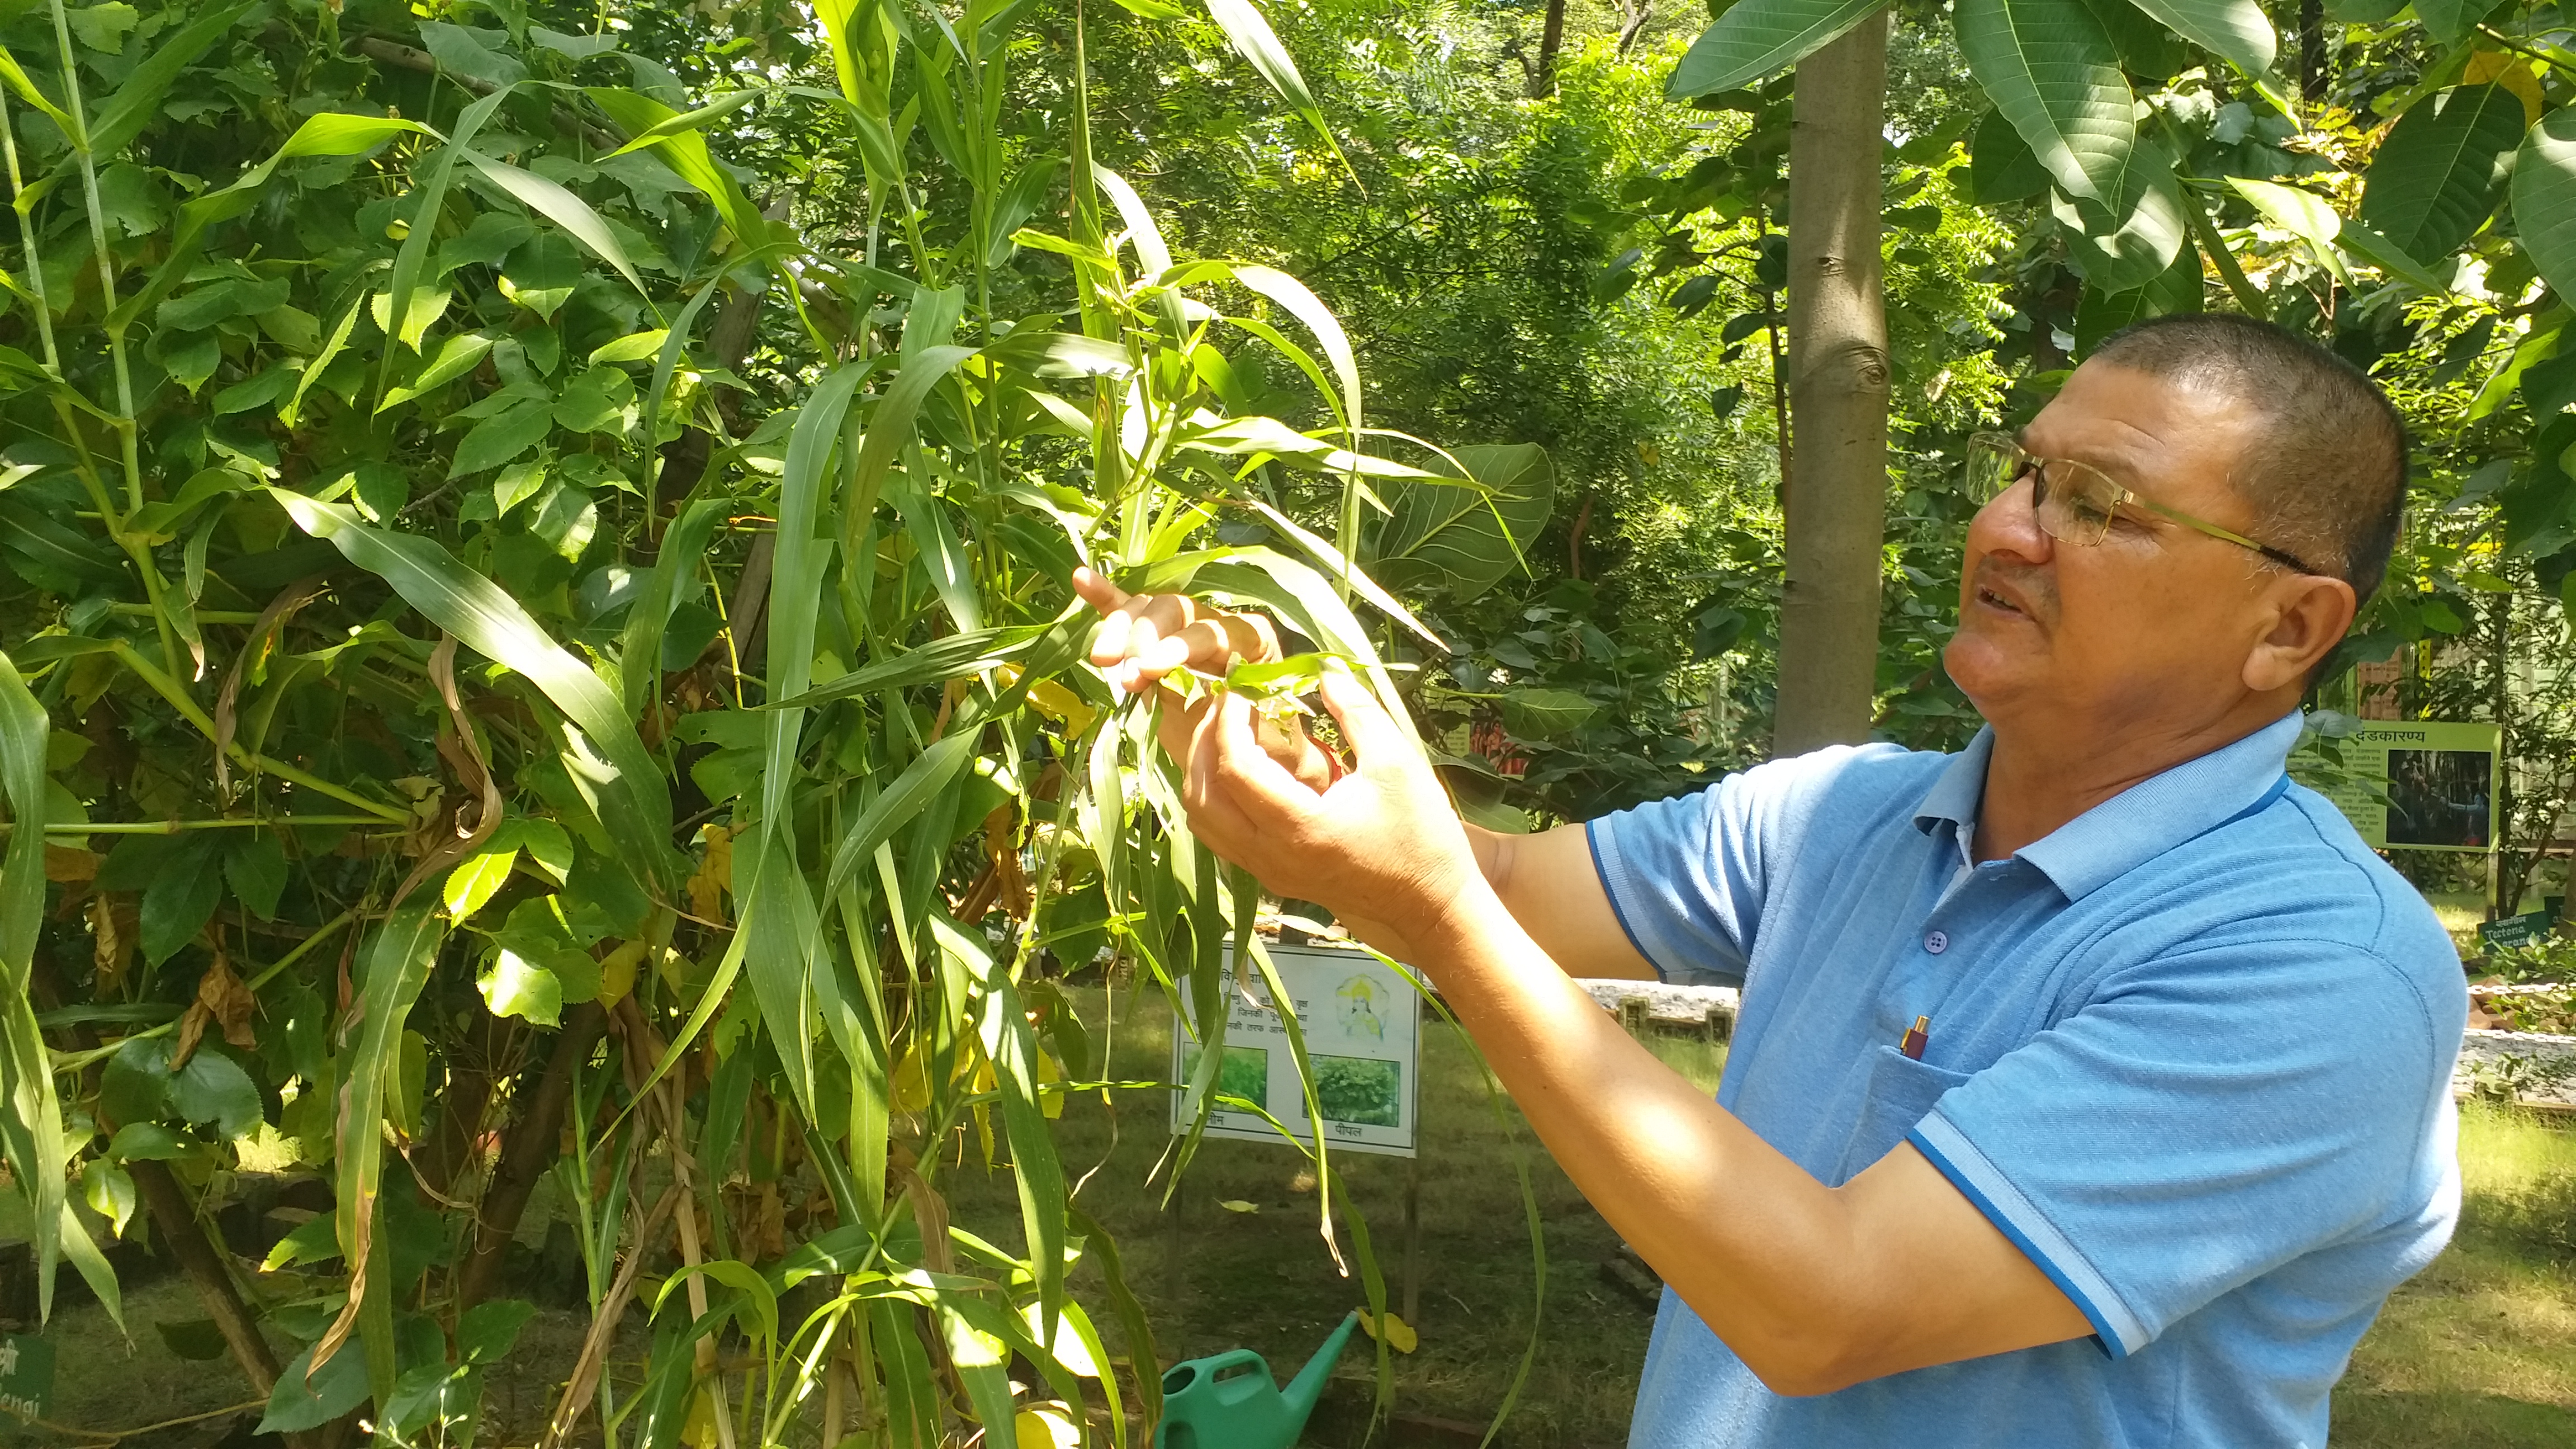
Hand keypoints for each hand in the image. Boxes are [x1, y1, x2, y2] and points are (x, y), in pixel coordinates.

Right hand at [1071, 566, 1335, 791]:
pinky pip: (1130, 611)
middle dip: (1144, 640)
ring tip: (1103, 659)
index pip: (1209, 631)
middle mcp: (1218, 621)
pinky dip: (1105, 598)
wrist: (1256, 759)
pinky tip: (1081, 579)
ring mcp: (1185, 626)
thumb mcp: (1254, 735)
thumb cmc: (1263, 748)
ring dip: (1120, 629)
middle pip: (1173, 610)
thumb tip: (1198, 692)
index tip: (1147, 671)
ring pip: (1147, 608)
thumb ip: (1227, 711)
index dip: (1176, 648)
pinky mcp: (1156, 639)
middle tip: (1126, 677)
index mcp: (1252, 639)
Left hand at [1180, 661, 1479, 964]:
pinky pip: (1220, 837)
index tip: (1243, 689)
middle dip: (1205, 742)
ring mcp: (1268, 872)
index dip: (1229, 722)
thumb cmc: (1422, 834)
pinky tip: (1240, 768)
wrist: (1430, 903)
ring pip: (1203, 822)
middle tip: (1226, 704)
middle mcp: (1272, 856)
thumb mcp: (1397, 763)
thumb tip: (1325, 671)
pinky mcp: (1272, 878)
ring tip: (1225, 732)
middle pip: (1202, 796)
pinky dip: (1215, 798)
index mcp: (1300, 827)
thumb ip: (1357, 712)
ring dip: (1201, 773)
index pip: (1235, 768)